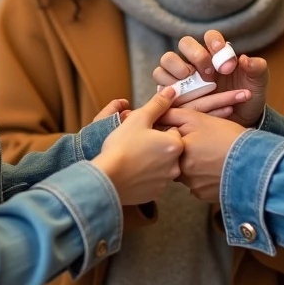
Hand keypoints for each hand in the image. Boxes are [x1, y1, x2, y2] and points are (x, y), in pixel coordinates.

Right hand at [91, 88, 183, 204]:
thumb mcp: (139, 118)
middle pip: (169, 149)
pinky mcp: (155, 193)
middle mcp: (176, 165)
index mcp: (175, 144)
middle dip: (157, 145)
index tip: (143, 131)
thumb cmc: (122, 145)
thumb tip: (172, 90)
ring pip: (162, 165)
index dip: (157, 128)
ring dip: (153, 161)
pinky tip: (132, 172)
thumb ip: (158, 104)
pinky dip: (146, 176)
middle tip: (137, 143)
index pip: (172, 130)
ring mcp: (165, 182)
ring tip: (133, 158)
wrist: (107, 178)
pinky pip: (154, 181)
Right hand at [153, 29, 268, 126]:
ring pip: (163, 67)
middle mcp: (196, 61)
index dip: (214, 43)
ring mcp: (181, 80)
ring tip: (192, 84)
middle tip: (208, 73)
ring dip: (175, 73)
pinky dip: (177, 97)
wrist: (242, 120)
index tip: (227, 62)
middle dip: (194, 55)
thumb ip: (257, 68)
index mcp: (216, 52)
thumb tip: (244, 59)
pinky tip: (196, 106)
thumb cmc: (249, 96)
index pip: (209, 37)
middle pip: (182, 45)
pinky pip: (165, 93)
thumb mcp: (258, 82)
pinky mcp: (173, 98)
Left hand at [159, 107, 245, 202]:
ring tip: (213, 156)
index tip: (190, 134)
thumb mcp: (199, 119)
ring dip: (195, 166)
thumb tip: (158, 116)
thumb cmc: (227, 138)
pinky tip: (217, 169)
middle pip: (176, 159)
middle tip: (203, 145)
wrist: (253, 163)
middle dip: (185, 152)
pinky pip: (199, 185)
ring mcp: (192, 185)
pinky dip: (205, 178)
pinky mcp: (204, 195)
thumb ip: (174, 116)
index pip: (167, 143)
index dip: (178, 137)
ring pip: (187, 173)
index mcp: (177, 151)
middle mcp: (180, 171)